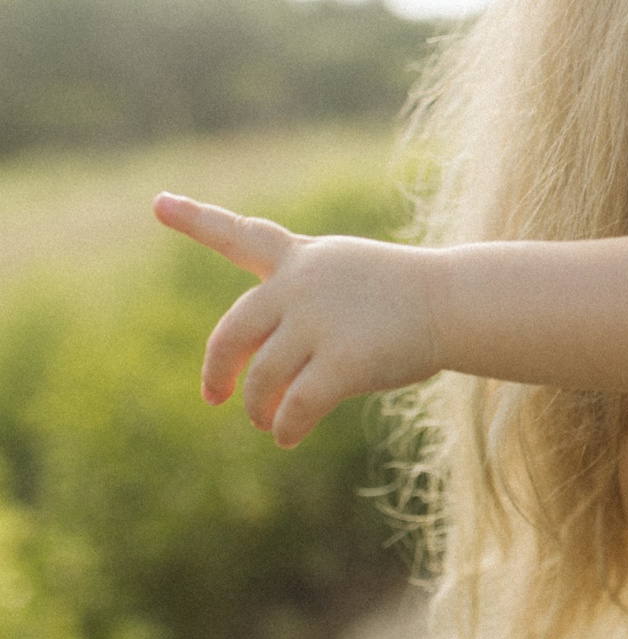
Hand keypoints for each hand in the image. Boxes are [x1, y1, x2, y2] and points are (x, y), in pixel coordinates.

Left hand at [153, 193, 444, 446]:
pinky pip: (296, 407)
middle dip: (218, 371)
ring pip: (263, 380)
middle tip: (214, 396)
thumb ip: (298, 313)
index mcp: (303, 259)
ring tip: (268, 423)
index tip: (158, 202)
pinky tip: (288, 436)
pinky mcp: (343, 361)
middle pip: (233, 334)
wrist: (458, 302)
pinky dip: (287, 426)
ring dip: (260, 407)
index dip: (195, 220)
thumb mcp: (348, 281)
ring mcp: (320, 322)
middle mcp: (302, 285)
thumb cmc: (408, 297)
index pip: (241, 235)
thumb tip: (262, 391)